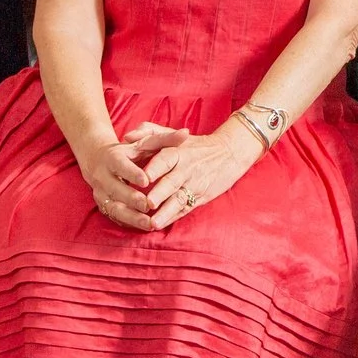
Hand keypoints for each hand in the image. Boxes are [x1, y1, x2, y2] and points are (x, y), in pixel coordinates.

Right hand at [74, 133, 159, 231]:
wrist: (98, 160)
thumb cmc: (129, 151)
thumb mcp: (145, 142)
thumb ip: (166, 139)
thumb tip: (186, 133)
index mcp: (112, 158)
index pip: (121, 166)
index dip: (132, 173)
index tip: (146, 180)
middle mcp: (103, 176)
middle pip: (116, 189)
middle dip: (132, 198)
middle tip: (148, 205)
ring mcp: (101, 193)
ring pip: (113, 207)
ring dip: (130, 216)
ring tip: (148, 223)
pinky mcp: (103, 206)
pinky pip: (114, 217)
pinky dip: (128, 223)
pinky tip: (143, 227)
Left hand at [134, 121, 264, 228]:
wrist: (230, 153)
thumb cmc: (196, 144)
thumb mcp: (174, 134)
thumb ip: (149, 133)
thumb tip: (127, 137)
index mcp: (178, 151)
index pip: (165, 159)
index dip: (154, 168)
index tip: (142, 178)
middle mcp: (186, 169)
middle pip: (171, 182)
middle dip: (160, 193)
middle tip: (148, 203)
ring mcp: (194, 184)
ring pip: (179, 199)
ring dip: (166, 212)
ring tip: (154, 223)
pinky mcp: (200, 197)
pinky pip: (185, 208)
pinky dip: (173, 217)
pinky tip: (162, 225)